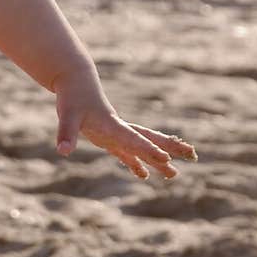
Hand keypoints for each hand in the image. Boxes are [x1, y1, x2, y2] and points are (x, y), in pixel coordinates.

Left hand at [53, 65, 197, 179]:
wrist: (76, 82)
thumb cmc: (72, 97)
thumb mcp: (67, 115)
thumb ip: (66, 133)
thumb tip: (63, 151)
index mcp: (113, 125)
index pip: (134, 139)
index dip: (148, 149)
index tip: (166, 158)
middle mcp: (120, 129)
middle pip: (150, 139)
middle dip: (170, 149)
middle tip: (192, 156)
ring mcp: (117, 133)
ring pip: (143, 146)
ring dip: (158, 159)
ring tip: (174, 173)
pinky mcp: (109, 137)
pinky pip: (127, 152)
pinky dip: (136, 163)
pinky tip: (144, 175)